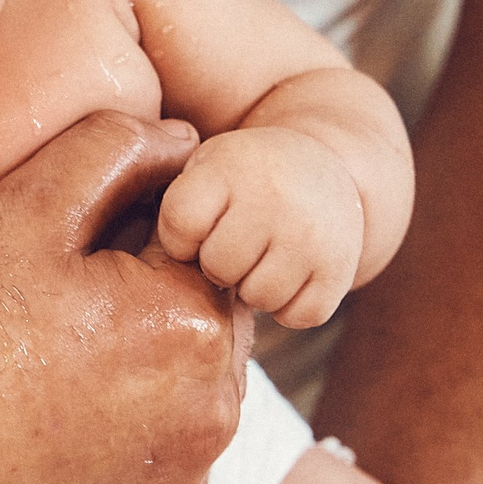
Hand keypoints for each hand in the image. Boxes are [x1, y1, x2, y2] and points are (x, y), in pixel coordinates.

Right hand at [0, 112, 251, 483]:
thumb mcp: (26, 206)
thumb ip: (120, 148)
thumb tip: (184, 141)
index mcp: (196, 329)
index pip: (198, 242)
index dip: (127, 226)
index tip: (54, 248)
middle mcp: (210, 419)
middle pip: (201, 317)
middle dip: (146, 294)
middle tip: (42, 301)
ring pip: (184, 386)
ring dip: (139, 360)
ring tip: (39, 355)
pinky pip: (157, 452)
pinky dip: (121, 428)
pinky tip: (46, 413)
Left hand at [155, 127, 362, 328]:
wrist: (320, 169)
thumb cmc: (240, 180)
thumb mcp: (204, 168)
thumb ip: (170, 204)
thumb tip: (143, 270)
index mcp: (230, 167)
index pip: (181, 226)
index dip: (181, 238)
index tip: (197, 227)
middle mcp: (275, 197)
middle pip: (219, 267)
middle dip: (218, 264)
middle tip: (233, 243)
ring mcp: (312, 235)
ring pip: (259, 297)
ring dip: (253, 287)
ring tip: (260, 256)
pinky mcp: (339, 269)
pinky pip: (297, 316)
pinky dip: (289, 306)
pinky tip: (288, 273)